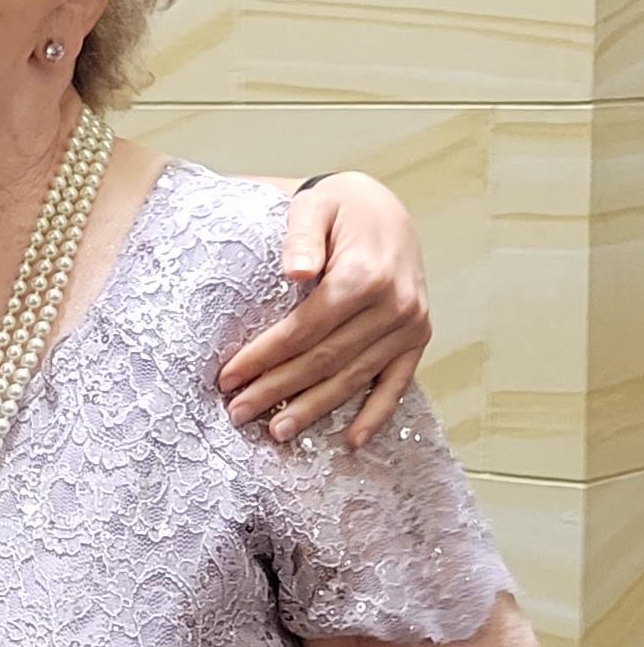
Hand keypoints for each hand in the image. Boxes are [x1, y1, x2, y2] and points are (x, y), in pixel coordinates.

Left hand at [219, 172, 429, 448]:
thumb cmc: (340, 206)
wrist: (386, 207)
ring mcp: (410, 326)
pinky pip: (396, 384)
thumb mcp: (315, 205)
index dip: (265, 356)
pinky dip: (375, 415)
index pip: (306, 328)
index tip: (228, 377)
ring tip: (277, 431)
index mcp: (365, 275)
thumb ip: (302, 235)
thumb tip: (296, 270)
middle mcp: (394, 305)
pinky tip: (350, 440)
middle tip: (238, 412)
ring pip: (353, 378)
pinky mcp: (417, 338)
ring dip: (314, 408)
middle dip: (278, 389)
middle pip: (325, 359)